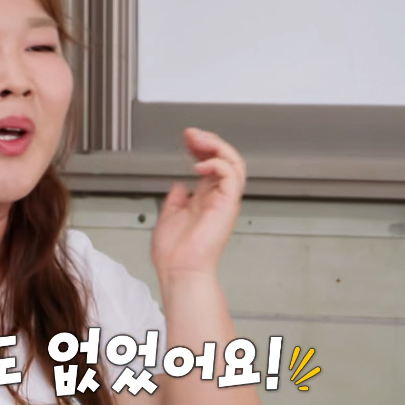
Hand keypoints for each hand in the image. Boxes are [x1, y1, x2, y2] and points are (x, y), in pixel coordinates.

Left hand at [151, 128, 246, 278]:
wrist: (179, 270)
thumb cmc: (174, 254)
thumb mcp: (169, 215)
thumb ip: (177, 199)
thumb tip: (179, 185)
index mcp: (206, 199)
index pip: (211, 164)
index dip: (201, 148)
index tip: (187, 139)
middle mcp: (218, 199)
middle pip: (227, 159)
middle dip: (210, 141)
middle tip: (192, 134)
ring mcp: (224, 201)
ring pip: (235, 163)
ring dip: (216, 146)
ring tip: (198, 141)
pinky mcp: (227, 205)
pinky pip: (231, 175)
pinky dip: (216, 164)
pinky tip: (199, 165)